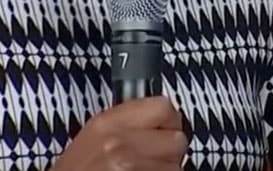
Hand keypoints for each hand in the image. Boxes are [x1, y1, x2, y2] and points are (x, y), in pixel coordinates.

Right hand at [52, 96, 188, 170]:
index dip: (169, 121)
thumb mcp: (95, 134)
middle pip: (176, 139)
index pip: (164, 107)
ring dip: (166, 170)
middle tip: (154, 158)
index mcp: (109, 122)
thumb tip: (163, 119)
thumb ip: (128, 122)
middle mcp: (120, 143)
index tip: (164, 131)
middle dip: (170, 151)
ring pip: (175, 165)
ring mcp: (129, 167)